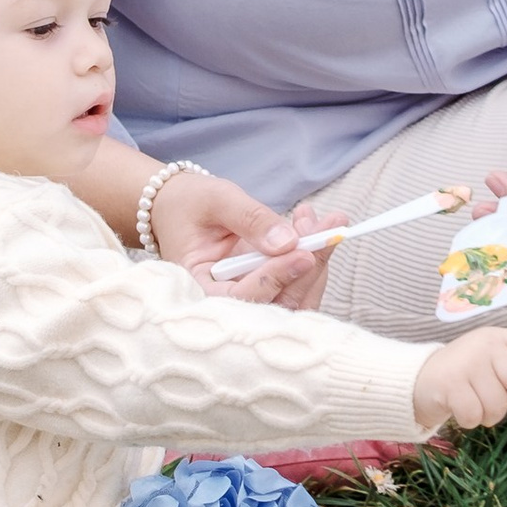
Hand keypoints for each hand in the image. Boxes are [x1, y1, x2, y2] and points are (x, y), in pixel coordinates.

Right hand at [153, 170, 340, 310]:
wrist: (179, 207)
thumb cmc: (189, 203)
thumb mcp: (216, 200)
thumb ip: (250, 219)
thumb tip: (288, 242)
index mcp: (197, 288)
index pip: (238, 299)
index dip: (273, 279)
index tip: (302, 253)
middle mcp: (224, 303)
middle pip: (275, 306)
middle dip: (307, 269)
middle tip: (327, 228)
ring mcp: (248, 299)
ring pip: (294, 301)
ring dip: (317, 264)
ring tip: (326, 223)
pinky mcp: (266, 291)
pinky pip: (297, 289)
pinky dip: (314, 261)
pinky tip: (316, 230)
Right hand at [413, 322, 506, 431]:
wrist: (418, 380)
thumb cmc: (465, 374)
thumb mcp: (496, 369)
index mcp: (501, 339)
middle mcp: (485, 345)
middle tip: (497, 396)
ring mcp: (466, 363)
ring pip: (498, 404)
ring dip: (489, 414)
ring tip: (474, 402)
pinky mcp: (449, 384)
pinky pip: (476, 416)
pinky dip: (470, 420)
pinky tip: (460, 408)